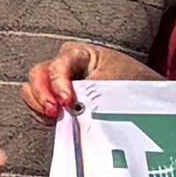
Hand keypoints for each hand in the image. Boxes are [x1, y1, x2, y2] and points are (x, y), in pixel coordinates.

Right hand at [20, 46, 155, 128]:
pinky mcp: (56, 100)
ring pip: (32, 90)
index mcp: (79, 54)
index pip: (58, 65)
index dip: (58, 83)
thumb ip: (93, 92)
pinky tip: (58, 123)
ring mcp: (57, 83)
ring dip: (39, 106)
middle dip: (41, 95)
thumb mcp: (116, 84)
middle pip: (38, 74)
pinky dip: (43, 115)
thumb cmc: (132, 84)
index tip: (66, 103)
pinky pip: (38, 106)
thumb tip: (76, 107)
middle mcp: (63, 65)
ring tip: (56, 119)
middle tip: (54, 113)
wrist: (143, 96)